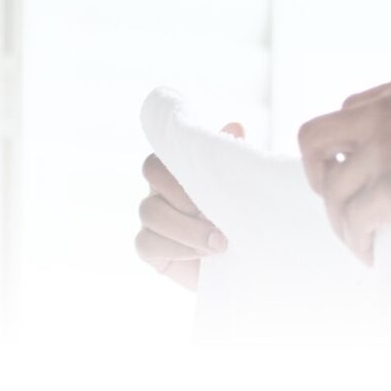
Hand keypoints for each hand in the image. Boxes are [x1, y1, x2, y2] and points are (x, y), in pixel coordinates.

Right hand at [133, 123, 240, 288]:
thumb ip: (234, 162)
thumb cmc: (242, 221)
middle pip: (151, 172)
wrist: (245, 265)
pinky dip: (177, 248)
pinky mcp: (150, 248)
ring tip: (220, 243)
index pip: (166, 149)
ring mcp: (152, 219)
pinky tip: (203, 255)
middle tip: (216, 215)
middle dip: (184, 194)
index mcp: (181, 168)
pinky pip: (145, 243)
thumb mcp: (243, 190)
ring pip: (149, 211)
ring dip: (186, 228)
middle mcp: (161, 188)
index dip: (180, 165)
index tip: (211, 185)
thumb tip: (235, 126)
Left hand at [296, 76, 390, 263]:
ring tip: (361, 241)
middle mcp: (384, 113)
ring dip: (341, 221)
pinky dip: (357, 242)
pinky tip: (374, 253)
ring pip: (332, 190)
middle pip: (314, 138)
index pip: (349, 111)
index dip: (348, 147)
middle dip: (318, 173)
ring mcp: (384, 150)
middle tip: (339, 202)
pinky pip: (354, 220)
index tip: (359, 173)